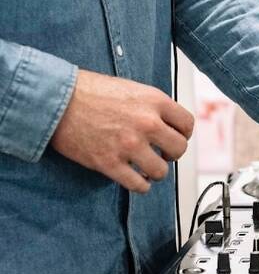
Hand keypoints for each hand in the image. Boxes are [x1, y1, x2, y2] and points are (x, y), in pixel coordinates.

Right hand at [50, 70, 193, 192]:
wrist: (56, 99)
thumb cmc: (90, 91)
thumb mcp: (132, 88)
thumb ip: (153, 106)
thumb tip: (168, 124)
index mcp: (154, 101)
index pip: (187, 124)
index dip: (183, 133)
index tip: (176, 136)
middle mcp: (147, 123)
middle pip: (179, 148)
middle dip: (172, 153)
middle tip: (162, 152)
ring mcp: (129, 145)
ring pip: (161, 170)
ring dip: (156, 171)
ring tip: (148, 166)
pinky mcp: (110, 163)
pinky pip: (138, 185)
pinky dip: (141, 185)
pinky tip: (137, 179)